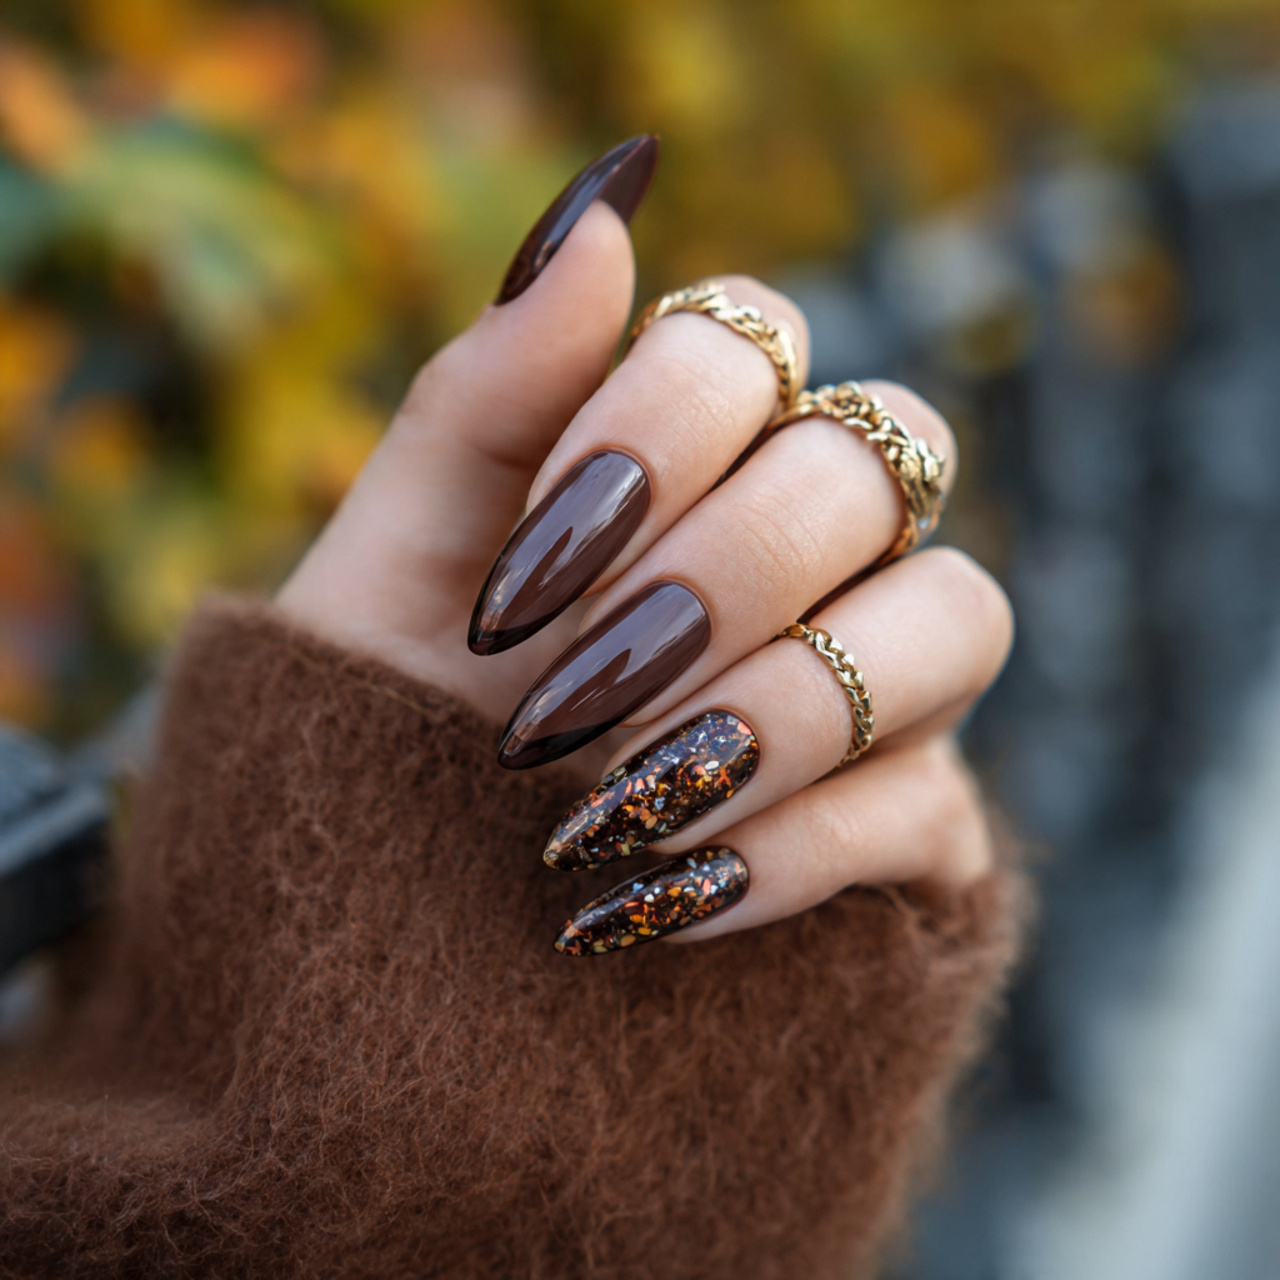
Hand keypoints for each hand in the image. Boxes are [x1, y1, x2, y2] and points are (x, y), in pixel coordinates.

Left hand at [278, 136, 1012, 953]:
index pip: (750, 338)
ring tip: (616, 799)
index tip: (517, 577)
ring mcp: (883, 678)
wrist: (413, 892)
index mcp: (697, 446)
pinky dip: (790, 851)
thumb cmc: (406, 697)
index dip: (647, 434)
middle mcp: (818, 540)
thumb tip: (605, 203)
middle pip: (868, 468)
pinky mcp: (912, 820)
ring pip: (958, 618)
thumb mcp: (408, 555)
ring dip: (783, 710)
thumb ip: (495, 389)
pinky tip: (659, 895)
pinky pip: (929, 807)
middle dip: (712, 580)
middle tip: (561, 698)